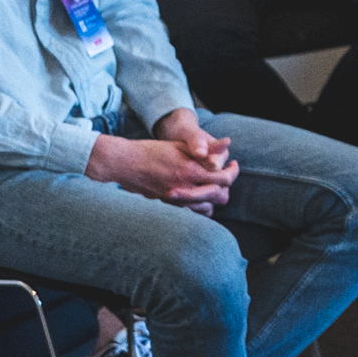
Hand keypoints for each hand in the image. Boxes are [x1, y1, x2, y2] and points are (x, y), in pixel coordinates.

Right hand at [88, 122, 235, 210]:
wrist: (124, 164)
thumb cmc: (151, 150)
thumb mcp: (180, 145)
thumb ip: (205, 149)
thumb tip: (227, 144)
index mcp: (189, 171)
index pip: (223, 179)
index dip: (233, 172)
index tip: (233, 165)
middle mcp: (184, 189)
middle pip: (219, 196)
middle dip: (227, 185)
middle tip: (227, 174)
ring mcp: (176, 200)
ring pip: (208, 208)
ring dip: (214, 197)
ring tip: (214, 185)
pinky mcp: (169, 205)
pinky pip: (193, 212)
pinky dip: (201, 206)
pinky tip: (201, 196)